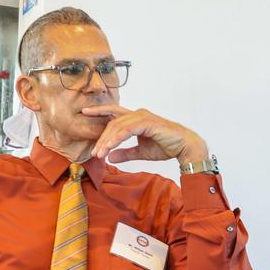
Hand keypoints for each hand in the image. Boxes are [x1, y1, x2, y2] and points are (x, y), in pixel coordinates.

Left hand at [82, 105, 209, 164]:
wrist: (184, 147)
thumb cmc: (166, 147)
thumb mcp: (141, 152)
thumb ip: (125, 153)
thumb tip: (110, 158)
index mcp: (136, 119)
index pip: (114, 113)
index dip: (99, 111)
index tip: (85, 113)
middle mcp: (138, 114)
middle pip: (112, 122)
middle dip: (101, 137)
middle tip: (94, 152)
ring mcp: (142, 117)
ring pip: (117, 126)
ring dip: (107, 141)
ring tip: (99, 154)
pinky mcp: (147, 122)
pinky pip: (126, 130)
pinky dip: (116, 139)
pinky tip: (109, 148)